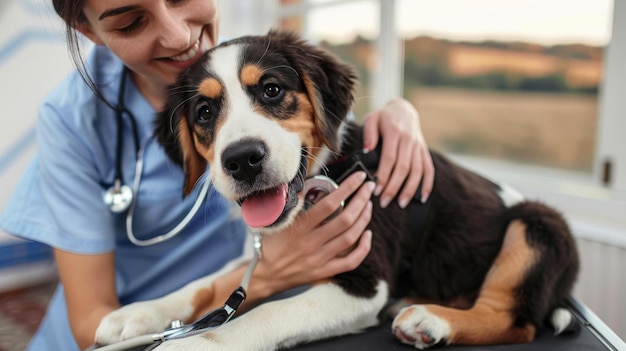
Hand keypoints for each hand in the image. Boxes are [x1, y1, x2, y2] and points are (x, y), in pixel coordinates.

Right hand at [250, 171, 374, 297]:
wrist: (264, 275)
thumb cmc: (271, 244)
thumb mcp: (276, 221)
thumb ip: (294, 204)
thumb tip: (308, 186)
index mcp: (300, 228)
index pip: (330, 204)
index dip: (348, 188)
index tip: (359, 177)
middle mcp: (312, 243)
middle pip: (345, 219)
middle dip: (361, 200)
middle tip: (369, 187)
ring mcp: (319, 259)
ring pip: (351, 238)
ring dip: (364, 219)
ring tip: (369, 205)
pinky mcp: (324, 272)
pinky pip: (351, 262)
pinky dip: (363, 248)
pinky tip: (368, 234)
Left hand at [362, 98, 433, 207]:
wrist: (403, 110)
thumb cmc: (383, 118)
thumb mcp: (371, 119)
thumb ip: (368, 134)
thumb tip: (367, 151)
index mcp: (394, 132)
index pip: (390, 158)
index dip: (384, 176)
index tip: (377, 190)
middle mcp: (409, 140)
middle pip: (404, 167)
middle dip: (394, 187)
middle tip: (384, 202)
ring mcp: (419, 146)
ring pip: (418, 171)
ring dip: (410, 189)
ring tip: (401, 204)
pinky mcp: (424, 151)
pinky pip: (429, 169)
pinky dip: (427, 184)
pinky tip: (423, 198)